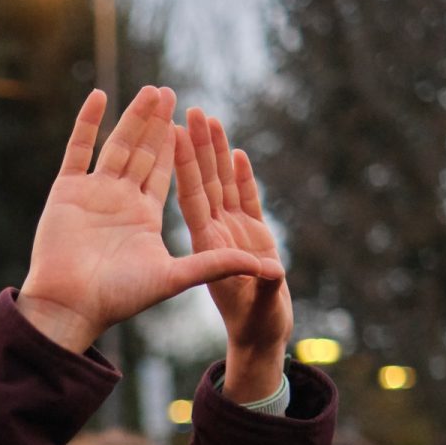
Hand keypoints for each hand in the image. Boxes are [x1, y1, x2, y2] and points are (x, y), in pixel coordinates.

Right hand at [18, 87, 279, 352]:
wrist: (70, 307)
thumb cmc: (119, 298)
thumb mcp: (175, 277)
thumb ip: (217, 264)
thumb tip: (270, 268)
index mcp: (146, 217)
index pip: (169, 173)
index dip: (183, 147)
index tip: (196, 120)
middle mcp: (121, 202)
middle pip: (144, 153)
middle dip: (158, 123)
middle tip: (171, 92)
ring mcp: (93, 193)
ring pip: (117, 144)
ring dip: (133, 117)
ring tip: (149, 90)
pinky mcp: (66, 191)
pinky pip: (78, 149)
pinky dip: (86, 122)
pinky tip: (98, 95)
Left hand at [175, 109, 292, 402]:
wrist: (260, 337)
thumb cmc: (253, 324)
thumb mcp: (254, 305)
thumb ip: (262, 285)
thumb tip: (273, 271)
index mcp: (207, 243)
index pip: (191, 195)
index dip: (183, 163)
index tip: (172, 130)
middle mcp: (216, 232)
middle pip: (204, 179)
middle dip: (197, 144)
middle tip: (186, 107)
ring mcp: (234, 231)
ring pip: (222, 183)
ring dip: (216, 152)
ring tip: (209, 118)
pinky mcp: (254, 235)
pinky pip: (245, 199)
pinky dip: (241, 177)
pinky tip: (235, 153)